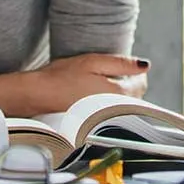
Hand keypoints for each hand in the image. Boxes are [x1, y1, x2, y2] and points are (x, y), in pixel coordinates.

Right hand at [24, 53, 149, 114]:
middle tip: (109, 72)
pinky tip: (92, 94)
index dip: (134, 72)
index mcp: (117, 93)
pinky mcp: (95, 122)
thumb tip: (145, 65)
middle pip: (134, 95)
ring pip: (123, 104)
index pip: (141, 83)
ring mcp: (105, 118)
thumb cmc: (63, 76)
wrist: (38, 95)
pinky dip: (108, 102)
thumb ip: (121, 63)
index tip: (122, 66)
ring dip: (118, 93)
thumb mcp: (93, 61)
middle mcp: (114, 109)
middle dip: (128, 83)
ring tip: (99, 83)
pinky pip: (111, 111)